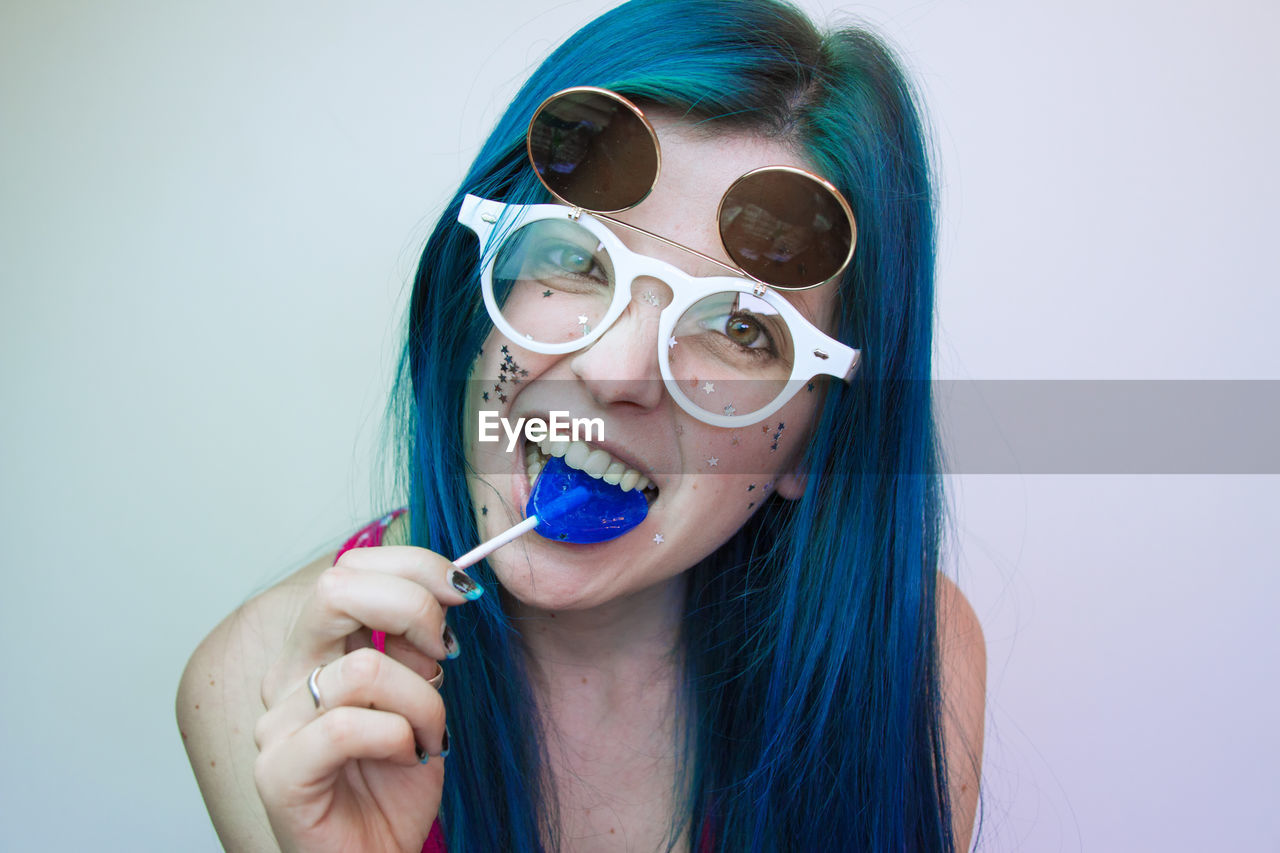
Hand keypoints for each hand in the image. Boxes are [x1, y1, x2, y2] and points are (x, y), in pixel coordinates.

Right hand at [252, 546, 481, 851]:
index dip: (414, 566)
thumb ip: (418, 645)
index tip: (461, 592)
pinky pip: (346, 726)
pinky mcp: (278, 771)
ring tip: (431, 735)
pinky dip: (397, 738)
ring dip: (423, 701)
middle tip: (447, 650)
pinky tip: (407, 758)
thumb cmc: (397, 779)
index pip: (351, 567)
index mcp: (319, 647)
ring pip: (364, 668)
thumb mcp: (422, 694)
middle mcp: (289, 674)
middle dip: (414, 607)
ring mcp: (276, 722)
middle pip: (337, 588)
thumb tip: (446, 589)